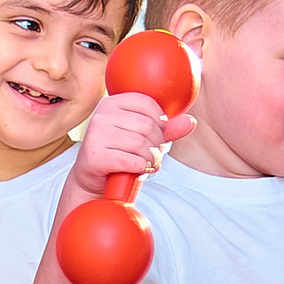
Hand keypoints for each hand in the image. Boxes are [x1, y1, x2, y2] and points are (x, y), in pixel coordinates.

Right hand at [70, 91, 195, 194]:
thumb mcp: (143, 138)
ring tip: (146, 164)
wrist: (92, 180)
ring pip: (141, 144)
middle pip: (147, 126)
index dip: (160, 123)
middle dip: (157, 145)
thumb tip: (191, 122)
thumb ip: (167, 129)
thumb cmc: (120, 155)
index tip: (155, 136)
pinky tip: (138, 171)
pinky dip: (141, 168)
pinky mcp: (95, 155)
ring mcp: (96, 134)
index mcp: (112, 103)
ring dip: (151, 159)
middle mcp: (102, 114)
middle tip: (152, 156)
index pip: (148, 103)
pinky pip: (132, 160)